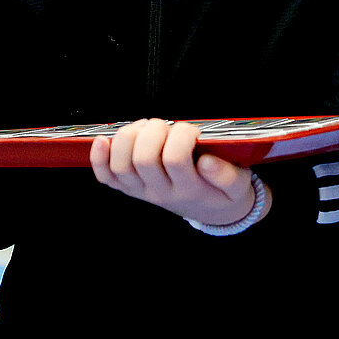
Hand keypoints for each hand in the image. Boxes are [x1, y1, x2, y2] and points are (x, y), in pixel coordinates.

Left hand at [90, 119, 261, 228]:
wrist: (214, 211)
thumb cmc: (224, 192)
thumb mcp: (239, 186)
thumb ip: (227, 176)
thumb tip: (206, 162)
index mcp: (190, 190)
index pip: (175, 159)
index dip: (181, 135)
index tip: (193, 130)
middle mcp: (162, 193)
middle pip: (143, 159)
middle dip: (153, 131)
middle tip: (167, 126)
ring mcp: (143, 192)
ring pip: (122, 165)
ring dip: (130, 136)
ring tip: (147, 127)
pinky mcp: (130, 189)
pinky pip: (106, 177)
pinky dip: (99, 158)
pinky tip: (104, 140)